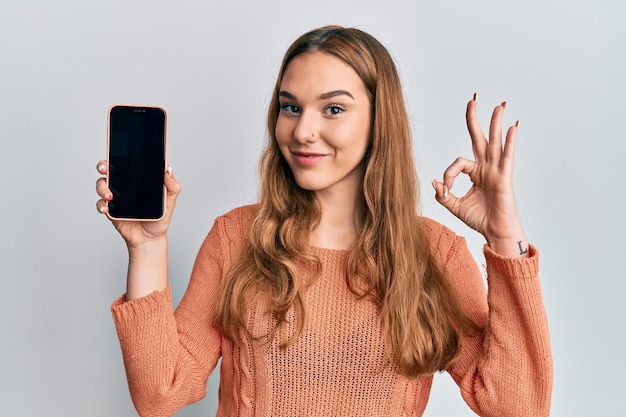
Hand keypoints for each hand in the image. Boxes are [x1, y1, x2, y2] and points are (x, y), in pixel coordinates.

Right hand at [95, 160, 181, 247]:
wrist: (150, 238)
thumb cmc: (159, 218)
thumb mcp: (170, 201)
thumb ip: (172, 185)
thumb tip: (168, 169)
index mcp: (138, 179)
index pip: (127, 162)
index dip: (120, 154)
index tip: (117, 149)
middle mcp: (124, 185)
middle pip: (109, 170)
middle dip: (103, 165)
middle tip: (105, 168)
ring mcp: (116, 197)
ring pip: (101, 185)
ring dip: (102, 187)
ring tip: (109, 195)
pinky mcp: (110, 210)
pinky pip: (100, 204)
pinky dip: (101, 205)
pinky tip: (106, 208)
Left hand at [432, 96, 527, 256]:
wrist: (495, 233)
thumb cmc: (479, 219)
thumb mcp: (454, 206)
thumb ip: (443, 194)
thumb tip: (434, 181)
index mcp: (475, 172)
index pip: (458, 163)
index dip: (448, 174)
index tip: (446, 189)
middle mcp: (486, 168)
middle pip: (479, 138)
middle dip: (475, 119)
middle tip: (473, 100)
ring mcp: (496, 171)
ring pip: (495, 142)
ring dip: (496, 123)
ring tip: (499, 105)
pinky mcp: (505, 177)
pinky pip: (507, 157)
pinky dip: (510, 142)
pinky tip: (512, 127)